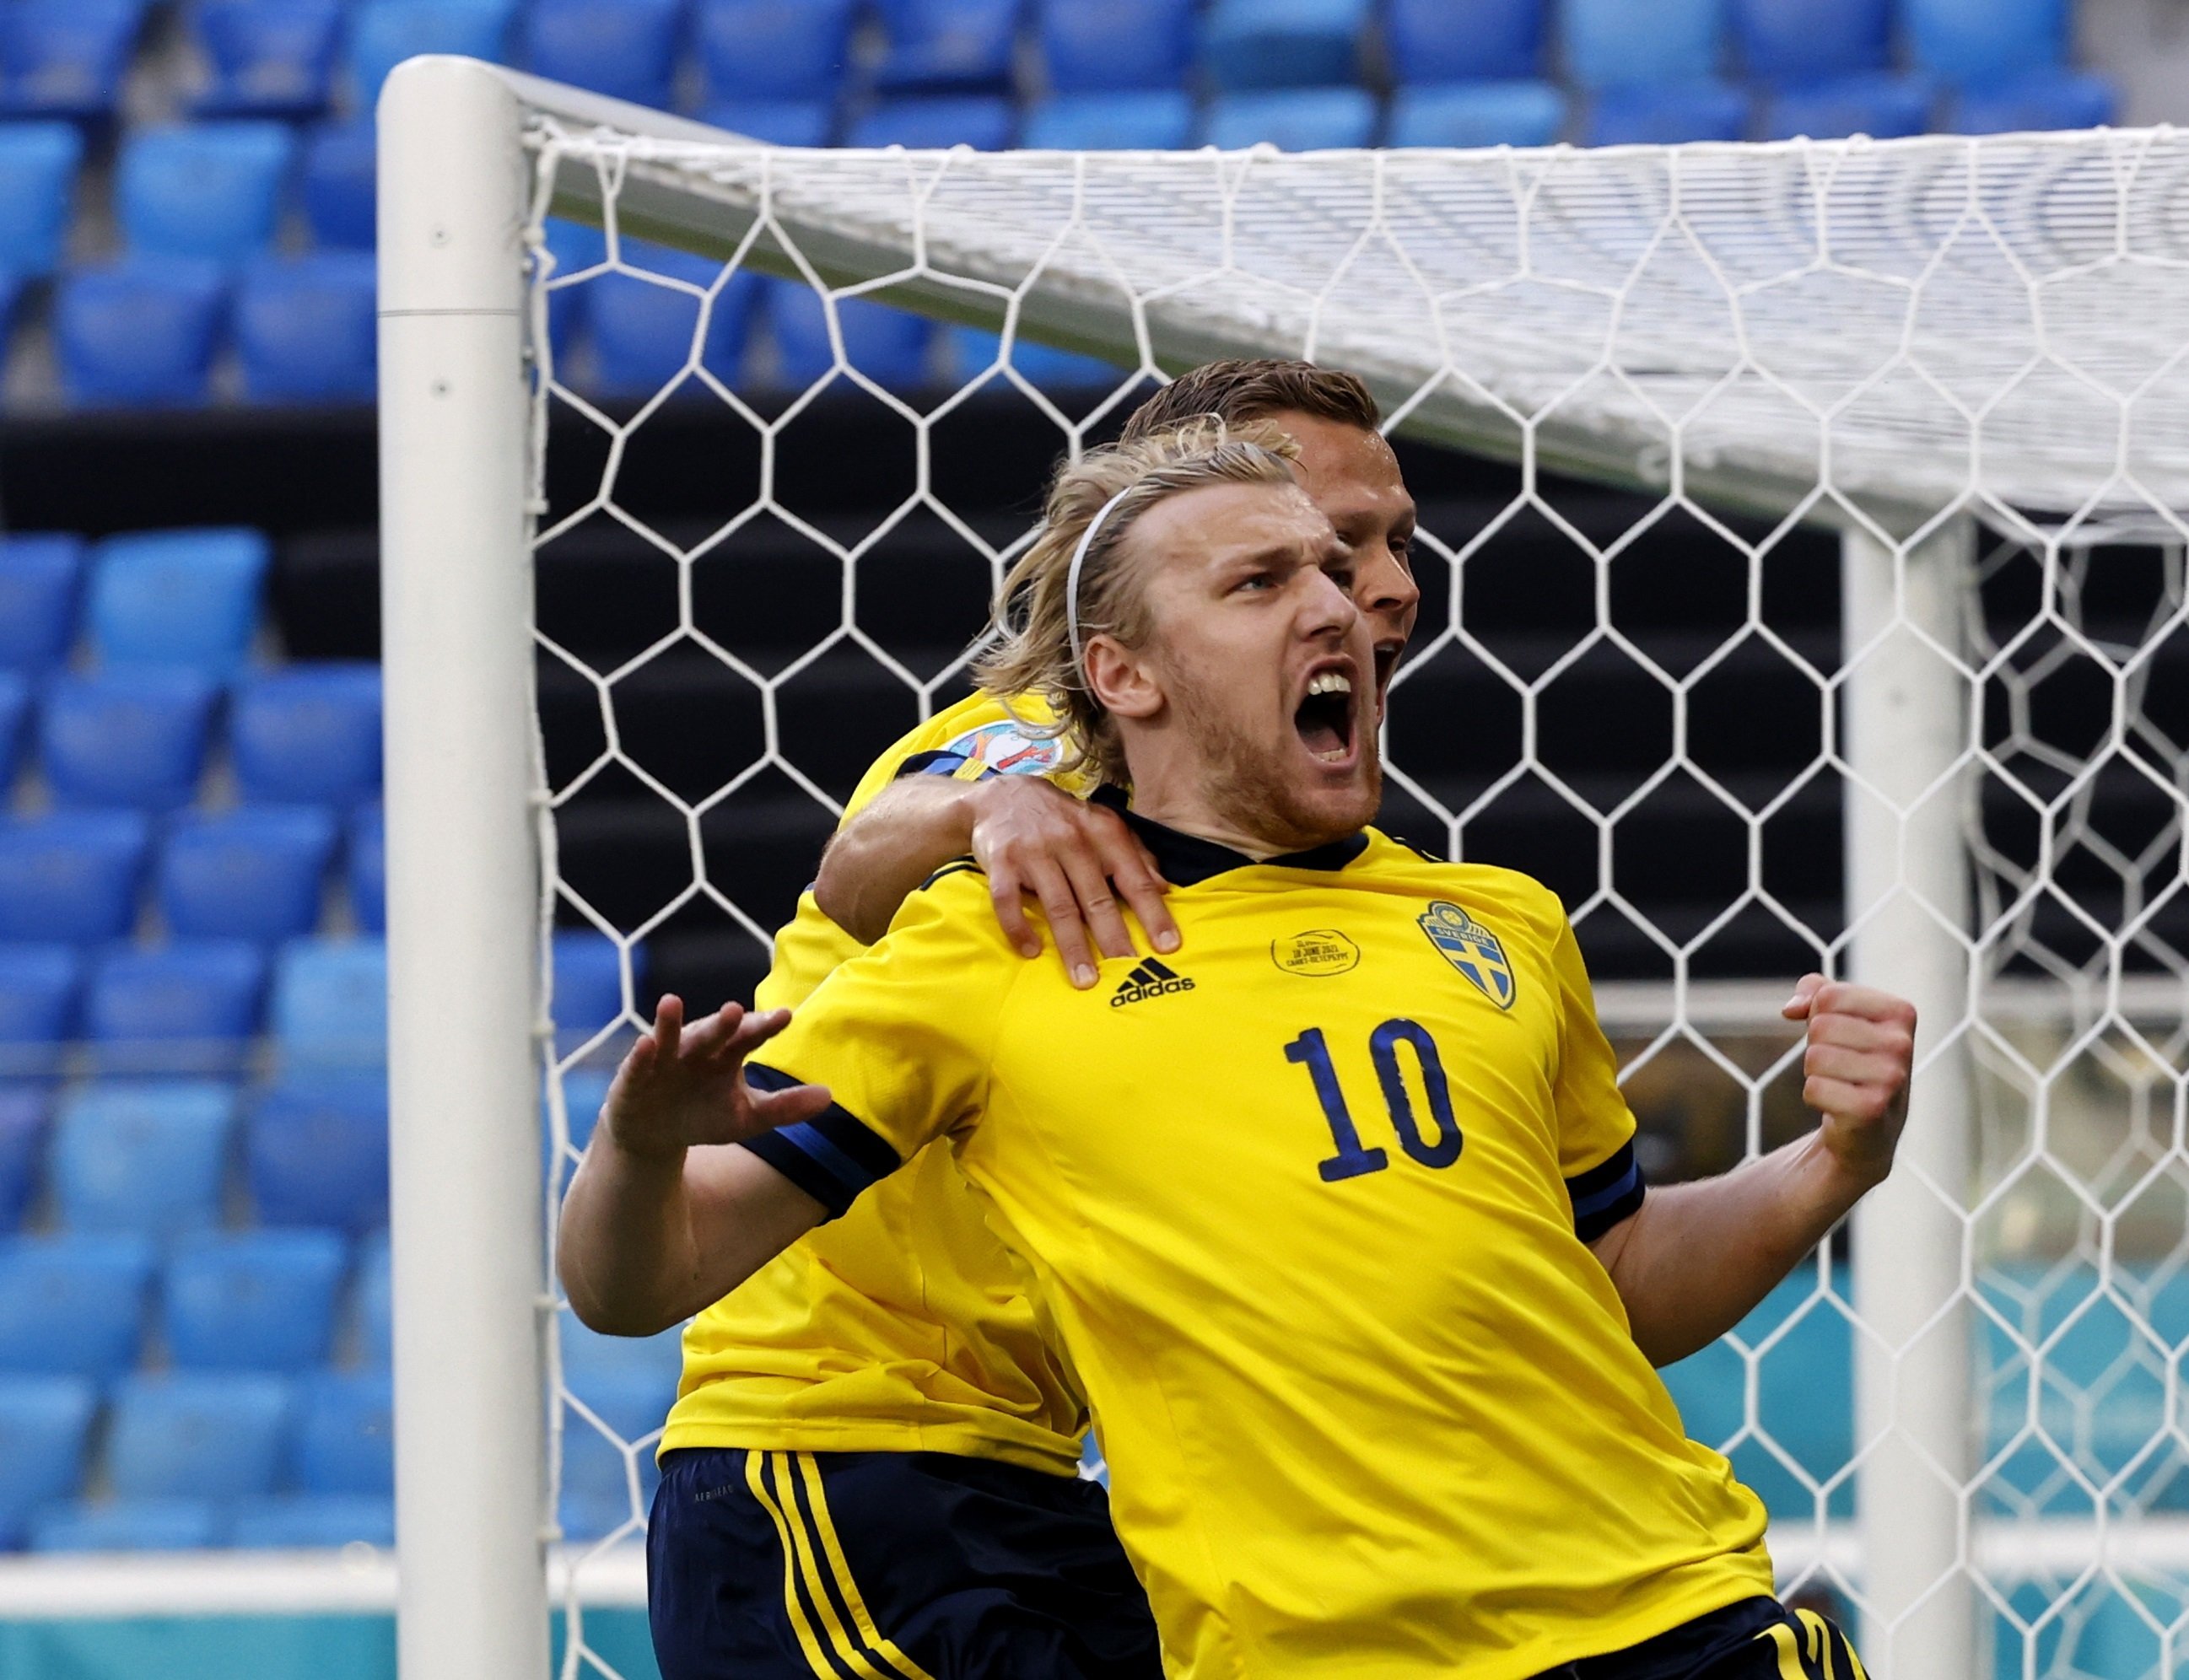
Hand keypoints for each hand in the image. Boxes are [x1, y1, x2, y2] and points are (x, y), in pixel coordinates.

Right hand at [600, 995, 830, 1162]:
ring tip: (672, 1002)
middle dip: (721, 1023)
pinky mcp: (634, 1078)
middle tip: (735, 1010)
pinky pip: (638, 1064)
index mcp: (726, 1055)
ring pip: (669, 1037)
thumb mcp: (748, 1118)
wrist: (654, 1136)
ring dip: (669, 1021)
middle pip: (711, 1034)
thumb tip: (830, 1096)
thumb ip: (786, 1107)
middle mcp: (696, 1050)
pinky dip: (642, 1055)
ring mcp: (663, 1061)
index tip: (785, 1016)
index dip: (764, 1026)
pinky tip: (646, 1044)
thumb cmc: (704, 1116)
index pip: (748, 1037)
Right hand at [966, 778, 1177, 989]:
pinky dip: (1019, 927)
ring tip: (1085, 978)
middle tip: (1127, 970)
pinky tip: (1031, 951)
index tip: (1167, 945)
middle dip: (1114, 937)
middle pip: (1096, 897)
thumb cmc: (1062, 819)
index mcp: (1102, 832)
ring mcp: (1034, 851)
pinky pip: (1008, 900)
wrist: (1001, 795)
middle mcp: (1071, 840)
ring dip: (1072, 945)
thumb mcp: (1102, 825)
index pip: (1134, 877)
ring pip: (1057, 904)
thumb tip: (1165, 888)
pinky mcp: (1001, 862)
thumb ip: (1135, 854)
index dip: (1153, 912)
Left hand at [1782, 973, 1915, 1188]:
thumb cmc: (1853, 1059)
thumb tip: (1791, 1009)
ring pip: (1814, 1057)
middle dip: (1817, 1046)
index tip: (1841, 1034)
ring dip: (1816, 1073)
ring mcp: (1891, 1078)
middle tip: (1841, 1065)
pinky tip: (1840, 1106)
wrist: (1870, 1127)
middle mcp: (1902, 1044)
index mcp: (1901, 1012)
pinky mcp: (1871, 1109)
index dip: (1819, 1015)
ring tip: (1842, 1084)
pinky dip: (1816, 1097)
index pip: (1829, 996)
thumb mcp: (1840, 1014)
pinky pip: (1813, 1088)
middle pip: (1820, 1026)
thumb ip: (1814, 989)